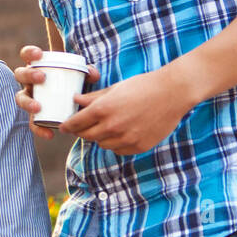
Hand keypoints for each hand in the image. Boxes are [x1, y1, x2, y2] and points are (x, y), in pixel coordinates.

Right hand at [14, 44, 101, 140]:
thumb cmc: (75, 83)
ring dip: (27, 102)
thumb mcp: (81, 75)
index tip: (39, 54)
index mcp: (38, 66)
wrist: (77, 102)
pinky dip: (39, 129)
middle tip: (41, 77)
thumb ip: (87, 72)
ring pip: (20, 98)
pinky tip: (49, 133)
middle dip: (28, 75)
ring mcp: (30, 98)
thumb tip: (92, 74)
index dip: (29, 52)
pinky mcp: (35, 115)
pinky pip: (32, 123)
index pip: (27, 54)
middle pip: (20, 74)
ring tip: (38, 107)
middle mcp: (30, 82)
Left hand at [61, 67, 194, 153]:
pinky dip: (116, 144)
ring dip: (100, 138)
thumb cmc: (143, 86)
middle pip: (86, 137)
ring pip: (102, 144)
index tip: (63, 128)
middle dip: (81, 132)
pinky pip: (119, 150)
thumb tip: (75, 100)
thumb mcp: (114, 88)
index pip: (76, 124)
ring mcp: (126, 138)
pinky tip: (120, 134)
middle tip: (82, 128)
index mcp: (102, 110)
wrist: (173, 93)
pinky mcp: (139, 146)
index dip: (67, 126)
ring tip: (106, 127)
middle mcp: (112, 126)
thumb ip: (93, 98)